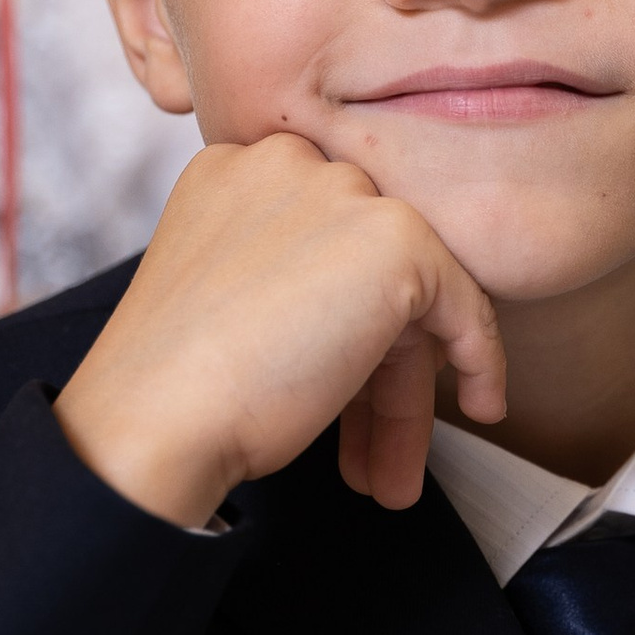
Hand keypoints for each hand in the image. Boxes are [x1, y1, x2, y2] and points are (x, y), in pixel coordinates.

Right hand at [54, 133, 504, 529]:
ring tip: (389, 473)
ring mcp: (344, 193)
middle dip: (373, 366)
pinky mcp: (396, 238)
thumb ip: (292, 284)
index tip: (337, 395)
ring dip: (404, 389)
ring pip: (410, 289)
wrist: (155, 417)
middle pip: (364, 264)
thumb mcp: (231, 307)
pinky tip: (479, 405)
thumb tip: (371, 328)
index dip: (336, 321)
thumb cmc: (174, 387)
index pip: (318, 238)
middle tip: (366, 449)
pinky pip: (462, 301)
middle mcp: (289, 161)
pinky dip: (477, 356)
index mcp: (234, 171)